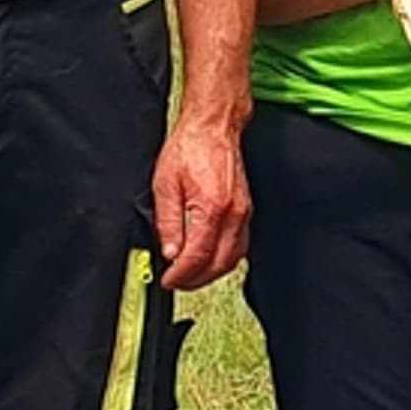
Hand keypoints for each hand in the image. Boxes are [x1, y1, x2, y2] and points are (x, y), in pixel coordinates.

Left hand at [154, 113, 248, 290]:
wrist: (213, 127)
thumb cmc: (190, 148)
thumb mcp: (164, 185)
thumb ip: (167, 223)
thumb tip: (170, 253)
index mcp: (211, 208)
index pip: (197, 256)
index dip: (180, 275)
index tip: (168, 280)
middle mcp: (233, 214)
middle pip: (219, 264)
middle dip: (196, 280)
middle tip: (177, 282)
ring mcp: (244, 213)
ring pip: (233, 259)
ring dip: (212, 273)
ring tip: (191, 275)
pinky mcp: (246, 210)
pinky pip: (240, 245)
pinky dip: (224, 259)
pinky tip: (210, 258)